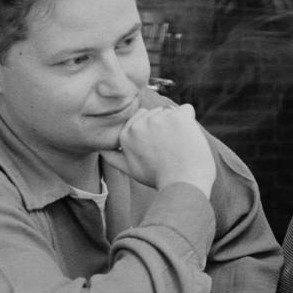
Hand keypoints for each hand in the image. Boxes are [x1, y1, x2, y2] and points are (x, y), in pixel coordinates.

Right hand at [100, 104, 216, 195]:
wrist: (183, 182)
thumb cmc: (158, 177)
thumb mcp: (129, 169)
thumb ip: (113, 157)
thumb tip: (102, 150)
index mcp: (126, 134)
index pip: (141, 116)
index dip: (154, 129)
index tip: (159, 146)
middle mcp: (140, 123)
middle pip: (157, 112)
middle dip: (165, 125)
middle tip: (169, 149)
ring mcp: (159, 118)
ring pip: (172, 111)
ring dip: (178, 125)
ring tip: (179, 146)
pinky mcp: (179, 116)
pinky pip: (187, 110)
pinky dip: (191, 121)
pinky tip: (189, 138)